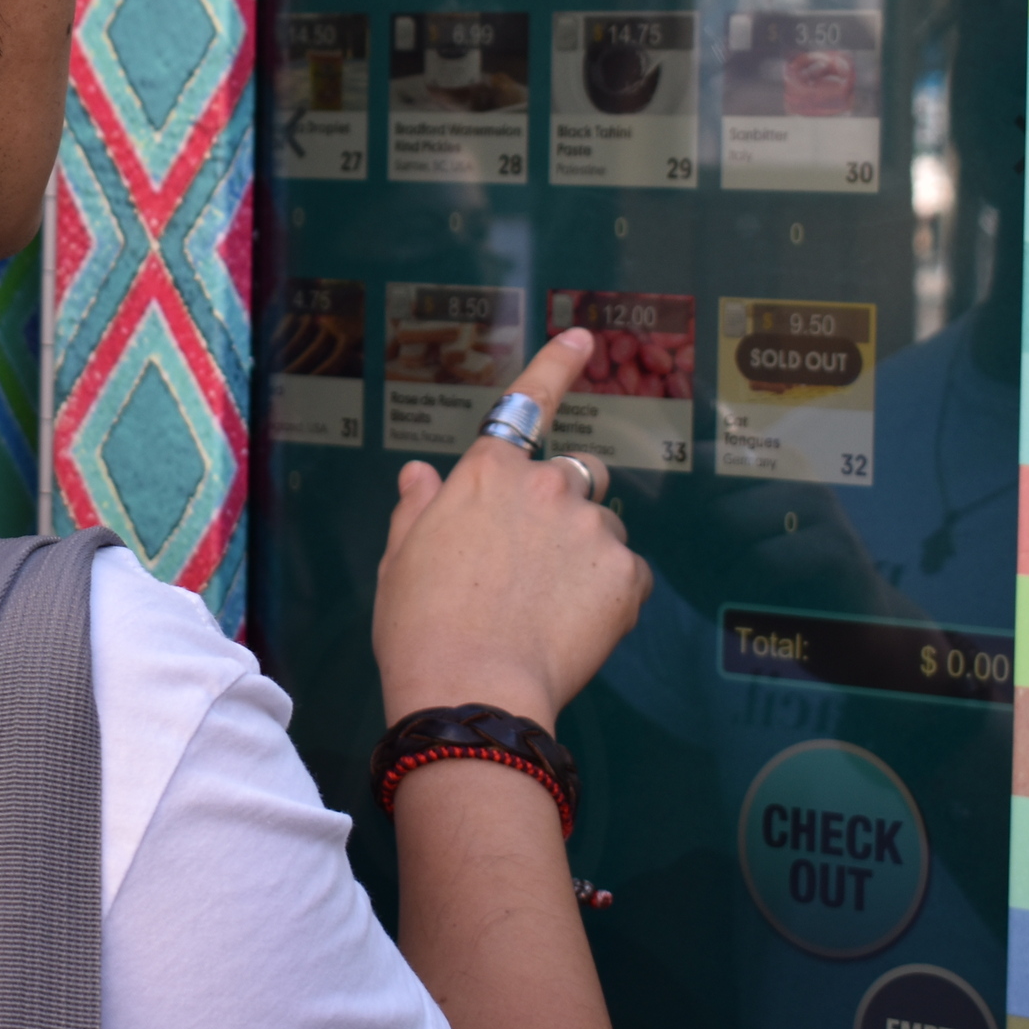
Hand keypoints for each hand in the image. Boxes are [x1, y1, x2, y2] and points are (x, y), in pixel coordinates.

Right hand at [372, 330, 654, 725]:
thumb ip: (419, 509)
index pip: (528, 402)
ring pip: (603, 528)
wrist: (470, 690)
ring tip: (551, 607)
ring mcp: (591, 529)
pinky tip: (575, 629)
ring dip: (586, 552)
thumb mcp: (401, 560)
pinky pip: (627, 575)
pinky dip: (609, 596)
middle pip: (578, 473)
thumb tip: (420, 476)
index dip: (557, 365)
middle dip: (566, 502)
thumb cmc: (421, 626)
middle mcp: (546, 486)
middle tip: (539, 558)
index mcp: (488, 474)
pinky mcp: (627, 576)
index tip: (582, 338)